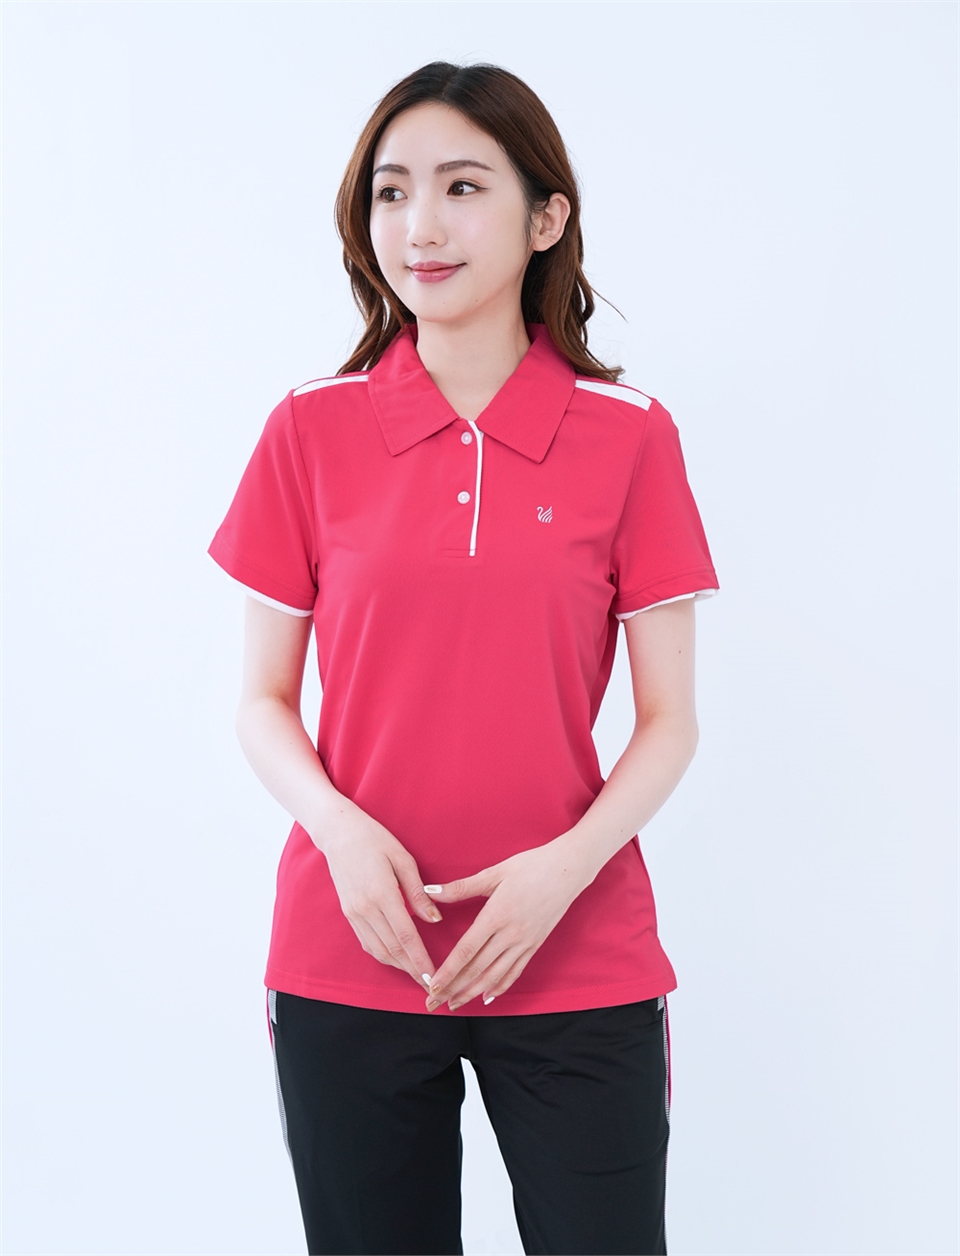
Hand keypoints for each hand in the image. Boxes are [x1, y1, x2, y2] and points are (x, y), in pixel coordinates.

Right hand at [320, 801, 442, 991]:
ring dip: (399, 966)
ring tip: (417, 975)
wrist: (338, 833)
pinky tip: (397, 959)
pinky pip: (367, 942)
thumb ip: (418, 892)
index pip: (405, 936)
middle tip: (430, 985)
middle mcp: (365, 908)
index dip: (420, 959)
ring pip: (378, 950)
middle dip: (412, 970)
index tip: (433, 975)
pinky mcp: (348, 914)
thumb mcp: (403, 859)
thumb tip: (434, 919)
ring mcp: (354, 913)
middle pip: (392, 949)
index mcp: (381, 893)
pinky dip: (383, 955)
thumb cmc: (375, 839)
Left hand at [422, 837, 594, 1011]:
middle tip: (434, 1003)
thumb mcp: (494, 872)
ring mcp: (524, 942)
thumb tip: (430, 892)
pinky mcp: (535, 944)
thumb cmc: (531, 866)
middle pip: (477, 969)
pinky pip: (515, 971)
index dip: (448, 971)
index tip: (433, 986)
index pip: (467, 950)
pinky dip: (500, 987)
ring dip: (472, 992)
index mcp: (497, 915)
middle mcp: (511, 934)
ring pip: (495, 975)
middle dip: (453, 988)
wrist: (568, 870)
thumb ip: (461, 887)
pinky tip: (487, 997)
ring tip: (454, 1004)